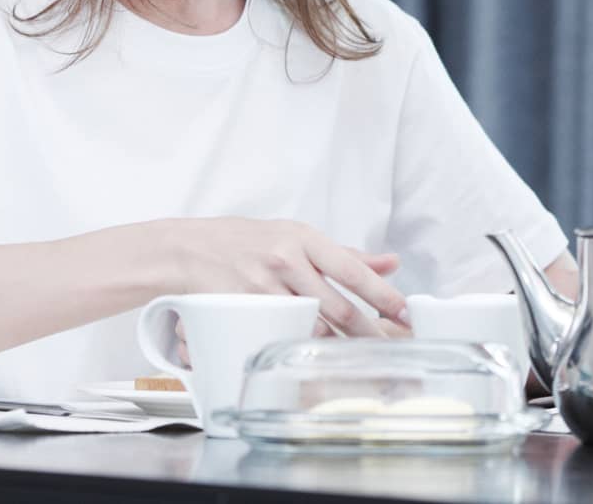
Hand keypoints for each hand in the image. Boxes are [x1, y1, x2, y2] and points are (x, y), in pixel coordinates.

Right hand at [152, 218, 409, 338]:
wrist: (187, 248)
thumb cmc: (246, 242)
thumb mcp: (297, 237)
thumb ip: (345, 254)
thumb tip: (390, 263)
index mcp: (304, 239)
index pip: (352, 270)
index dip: (382, 294)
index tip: (405, 312)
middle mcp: (286, 260)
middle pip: (336, 305)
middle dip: (367, 331)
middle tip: (388, 347)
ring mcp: (262, 286)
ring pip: (310, 325)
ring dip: (336, 344)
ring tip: (357, 357)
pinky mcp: (241, 308)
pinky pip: (279, 334)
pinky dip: (299, 347)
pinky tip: (314, 356)